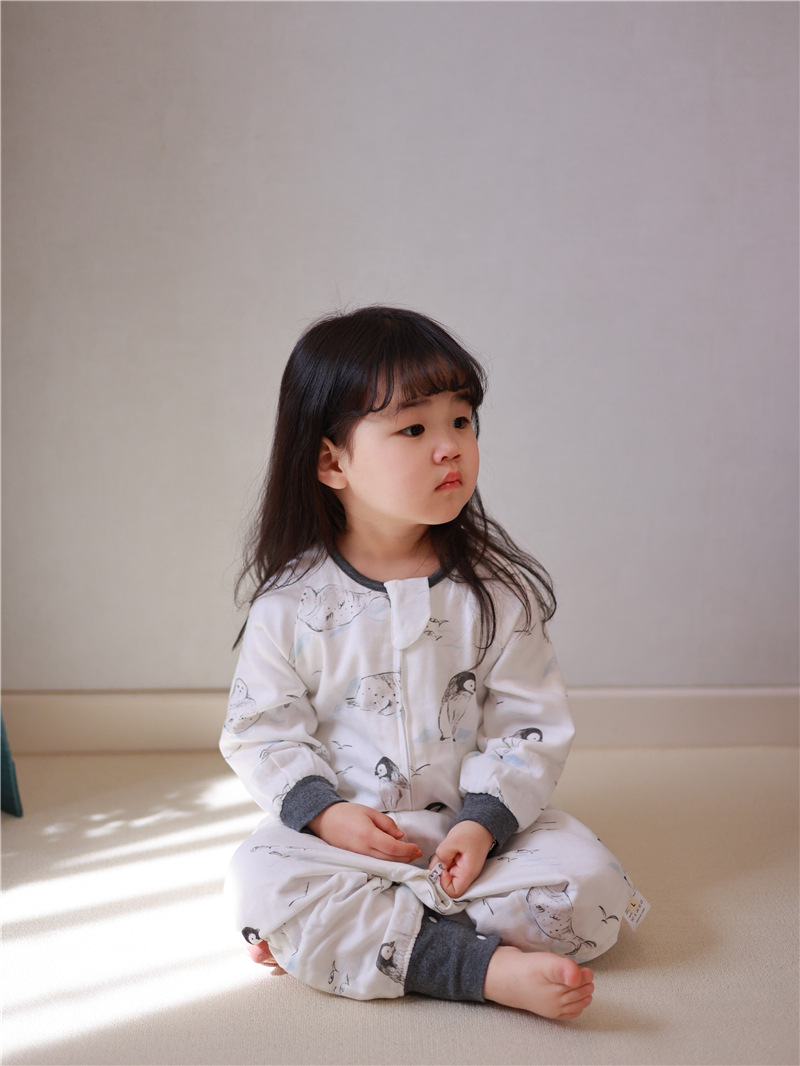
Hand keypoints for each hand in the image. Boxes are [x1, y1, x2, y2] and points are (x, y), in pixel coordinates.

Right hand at [308, 802, 422, 862]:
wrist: (325, 820)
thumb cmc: (347, 813)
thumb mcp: (369, 812)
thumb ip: (386, 824)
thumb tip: (400, 836)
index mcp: (368, 836)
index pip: (392, 848)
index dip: (407, 850)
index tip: (417, 848)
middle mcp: (363, 850)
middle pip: (390, 859)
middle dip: (406, 857)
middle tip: (417, 853)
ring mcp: (359, 857)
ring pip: (383, 863)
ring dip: (398, 861)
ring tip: (409, 856)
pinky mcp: (355, 859)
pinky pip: (375, 863)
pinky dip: (387, 861)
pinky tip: (393, 857)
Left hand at [429, 820, 493, 897]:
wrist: (481, 824)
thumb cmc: (472, 832)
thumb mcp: (453, 840)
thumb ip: (442, 854)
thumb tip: (437, 865)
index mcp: (468, 872)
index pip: (454, 892)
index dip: (444, 884)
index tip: (441, 870)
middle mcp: (466, 874)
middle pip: (448, 884)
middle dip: (439, 874)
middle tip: (437, 859)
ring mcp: (462, 869)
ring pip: (446, 875)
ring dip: (440, 867)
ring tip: (442, 853)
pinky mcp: (459, 864)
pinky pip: (448, 868)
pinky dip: (442, 862)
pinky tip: (443, 852)